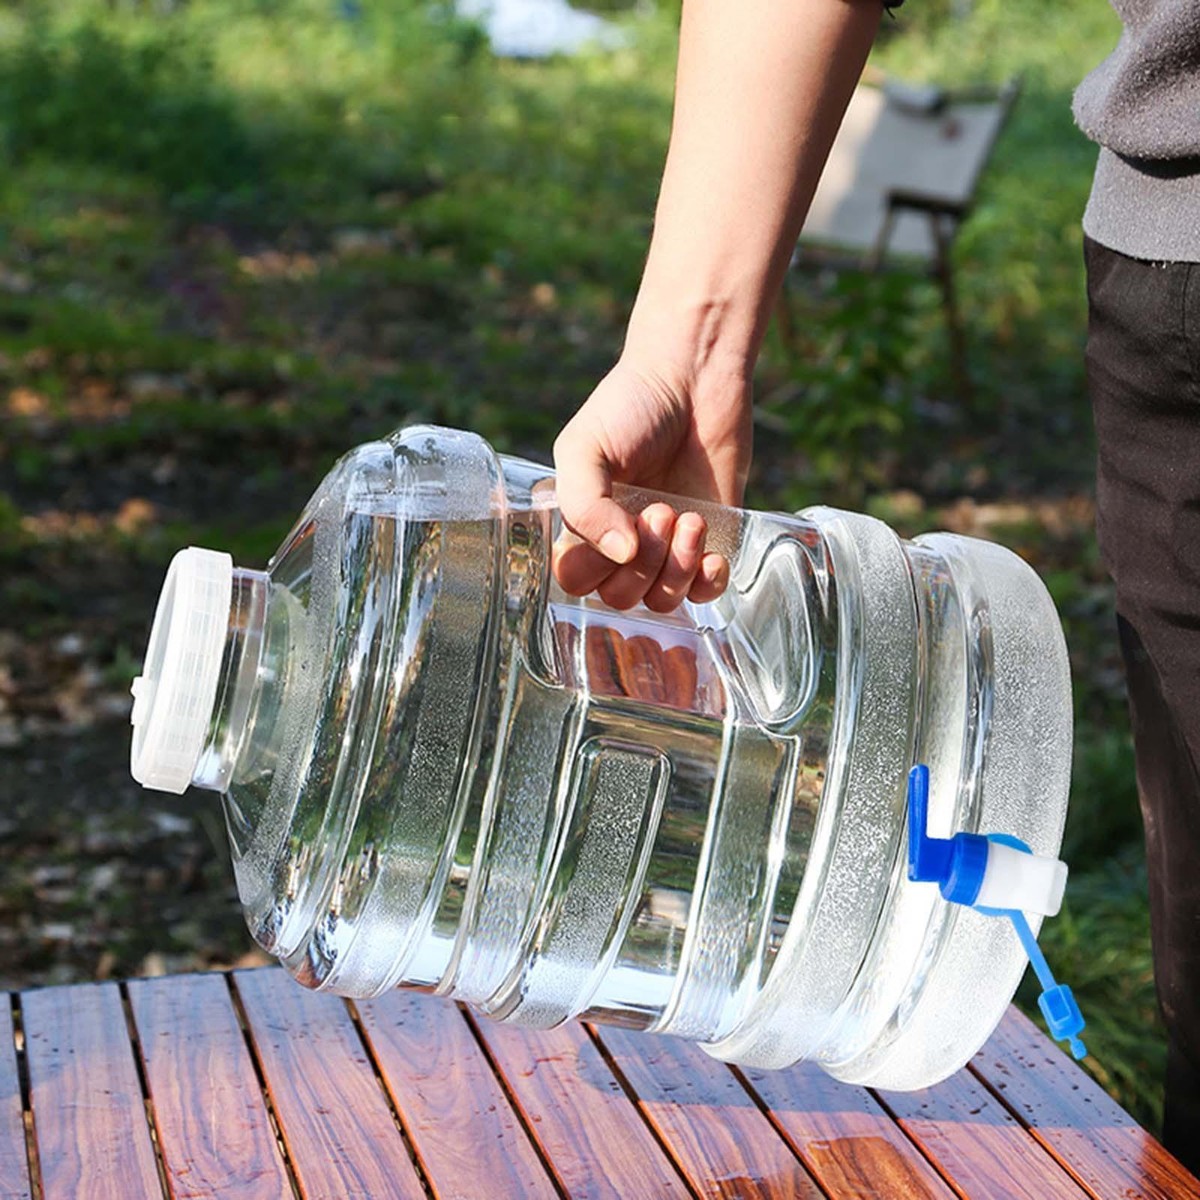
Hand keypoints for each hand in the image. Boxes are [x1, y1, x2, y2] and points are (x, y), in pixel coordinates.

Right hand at [552, 354, 751, 610]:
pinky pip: (704, 594)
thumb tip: (621, 554)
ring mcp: (666, 549)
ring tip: (690, 518)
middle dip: (644, 562)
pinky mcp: (711, 544)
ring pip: (662, 600)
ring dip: (676, 567)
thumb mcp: (585, 447)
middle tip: (661, 509)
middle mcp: (622, 543)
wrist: (695, 378)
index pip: (575, 579)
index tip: (623, 520)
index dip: (596, 565)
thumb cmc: (631, 407)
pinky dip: (708, 582)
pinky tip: (712, 552)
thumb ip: (583, 505)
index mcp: (584, 524)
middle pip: (620, 596)